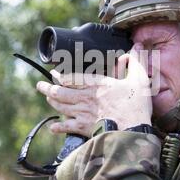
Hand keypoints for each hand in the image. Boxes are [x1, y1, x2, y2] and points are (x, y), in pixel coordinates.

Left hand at [36, 43, 152, 136]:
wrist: (132, 131)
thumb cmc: (135, 106)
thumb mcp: (139, 80)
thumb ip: (136, 62)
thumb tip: (136, 48)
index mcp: (96, 84)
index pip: (71, 77)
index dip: (59, 75)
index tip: (54, 73)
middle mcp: (85, 97)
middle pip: (59, 92)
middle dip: (47, 88)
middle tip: (40, 85)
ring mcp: (82, 113)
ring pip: (60, 106)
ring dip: (52, 102)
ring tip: (47, 98)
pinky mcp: (83, 128)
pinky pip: (66, 127)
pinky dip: (58, 127)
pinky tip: (53, 127)